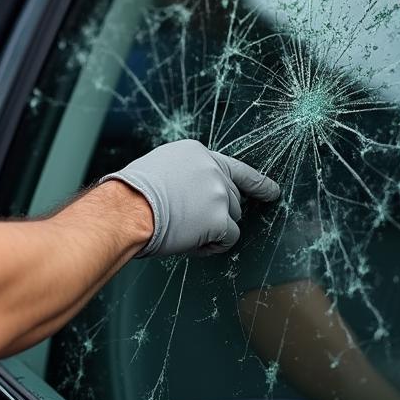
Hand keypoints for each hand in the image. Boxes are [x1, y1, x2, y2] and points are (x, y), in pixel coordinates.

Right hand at [100, 139, 279, 257]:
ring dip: (212, 229)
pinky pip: (228, 239)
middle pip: (233, 199)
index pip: (236, 168)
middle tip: (187, 221)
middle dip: (217, 214)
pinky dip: (212, 246)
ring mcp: (219, 193)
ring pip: (231, 219)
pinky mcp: (220, 219)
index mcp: (197, 153)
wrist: (126, 209)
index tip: (273, 192)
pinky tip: (190, 240)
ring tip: (181, 227)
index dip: (257, 183)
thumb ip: (186, 174)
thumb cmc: (131, 194)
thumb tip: (196, 193)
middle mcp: (213, 169)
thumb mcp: (160, 168)